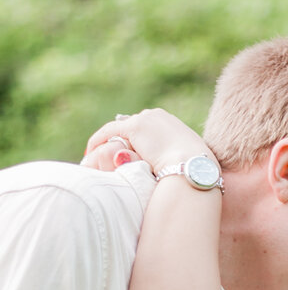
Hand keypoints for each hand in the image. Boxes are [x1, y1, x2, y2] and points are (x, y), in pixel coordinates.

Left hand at [85, 108, 208, 176]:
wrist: (193, 168)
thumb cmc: (195, 173)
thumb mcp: (186, 163)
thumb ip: (174, 160)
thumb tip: (168, 169)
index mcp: (171, 123)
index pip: (146, 130)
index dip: (133, 143)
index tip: (125, 155)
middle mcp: (158, 116)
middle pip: (130, 127)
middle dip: (119, 141)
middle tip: (109, 157)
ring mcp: (146, 119)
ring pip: (119, 130)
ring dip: (108, 144)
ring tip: (97, 158)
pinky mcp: (135, 127)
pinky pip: (109, 132)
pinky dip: (97, 142)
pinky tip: (90, 155)